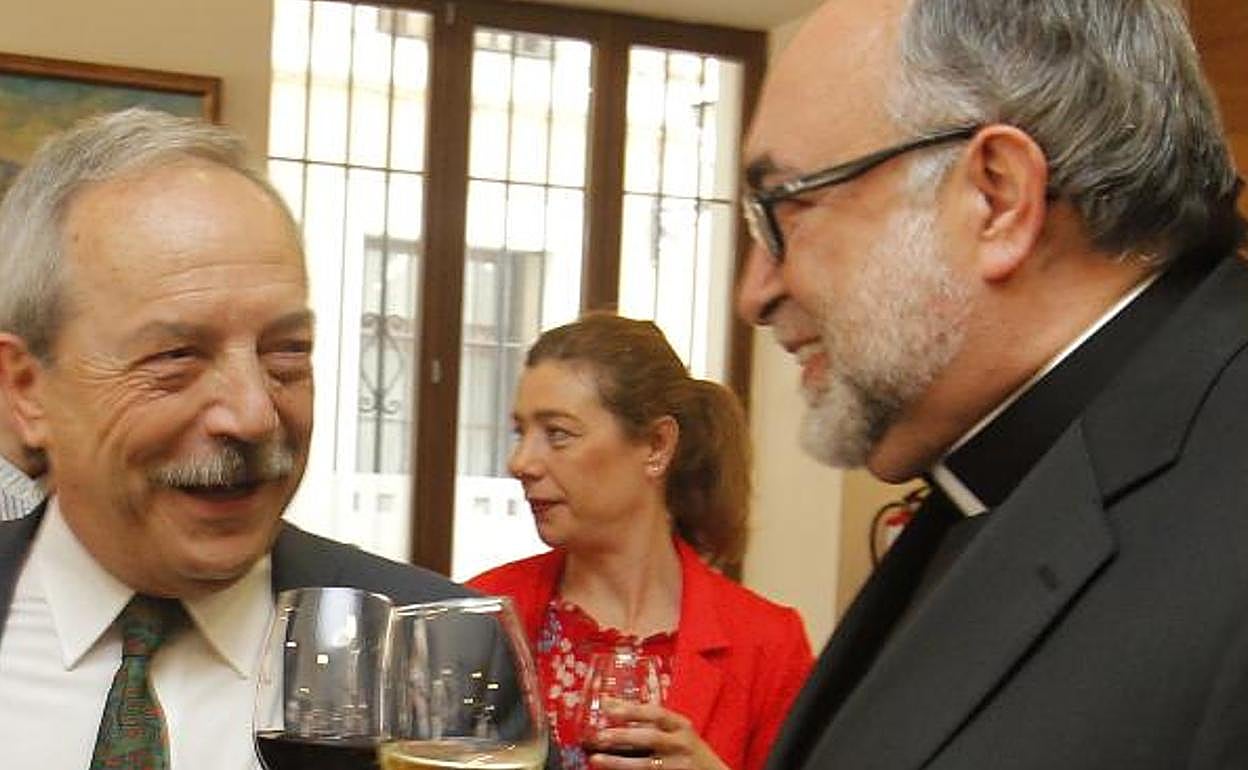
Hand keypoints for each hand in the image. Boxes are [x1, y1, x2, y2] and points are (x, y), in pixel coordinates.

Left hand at [585, 700, 730, 769]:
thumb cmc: (689, 750)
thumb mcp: (676, 730)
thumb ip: (648, 720)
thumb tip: (609, 704)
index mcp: (682, 725)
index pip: (656, 713)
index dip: (632, 710)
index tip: (609, 708)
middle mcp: (681, 744)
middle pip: (650, 738)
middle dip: (623, 736)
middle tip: (601, 735)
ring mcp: (678, 766)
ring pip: (645, 765)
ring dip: (618, 762)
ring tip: (597, 758)